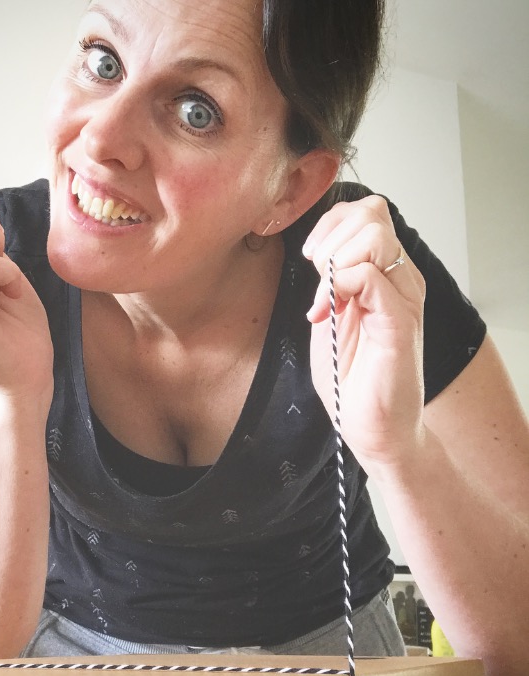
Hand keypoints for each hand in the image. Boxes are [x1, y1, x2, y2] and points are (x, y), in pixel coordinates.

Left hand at [303, 195, 426, 473]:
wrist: (372, 428)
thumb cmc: (352, 380)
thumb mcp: (329, 319)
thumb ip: (327, 285)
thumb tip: (318, 253)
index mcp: (384, 275)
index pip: (366, 212)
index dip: (330, 224)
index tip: (307, 257)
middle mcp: (399, 279)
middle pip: (372, 212)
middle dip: (330, 238)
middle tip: (316, 279)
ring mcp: (403, 297)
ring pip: (373, 234)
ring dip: (334, 259)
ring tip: (324, 299)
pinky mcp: (400, 321)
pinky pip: (369, 275)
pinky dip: (337, 286)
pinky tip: (327, 314)